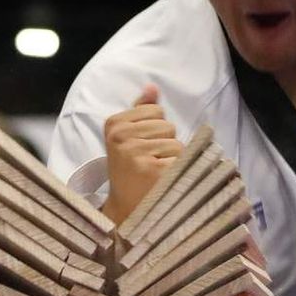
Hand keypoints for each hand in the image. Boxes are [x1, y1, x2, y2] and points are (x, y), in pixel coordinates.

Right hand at [102, 83, 180, 221]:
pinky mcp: (151, 169)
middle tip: (149, 162)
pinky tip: (161, 180)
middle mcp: (121, 137)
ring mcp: (135, 153)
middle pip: (167, 125)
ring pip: (176, 142)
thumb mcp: (129, 137)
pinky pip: (181, 158)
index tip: (141, 147)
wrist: (127, 209)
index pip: (155, 110)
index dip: (155, 129)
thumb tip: (152, 86)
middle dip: (164, 143)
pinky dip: (177, 170)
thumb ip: (141, 109)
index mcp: (114, 124)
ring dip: (172, 158)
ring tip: (155, 171)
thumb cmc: (131, 170)